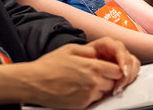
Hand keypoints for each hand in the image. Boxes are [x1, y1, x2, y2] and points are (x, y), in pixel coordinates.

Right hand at [0, 42, 126, 108]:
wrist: (34, 82)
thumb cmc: (49, 65)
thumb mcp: (70, 49)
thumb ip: (88, 51)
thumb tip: (97, 54)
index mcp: (92, 66)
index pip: (117, 70)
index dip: (113, 69)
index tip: (107, 68)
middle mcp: (93, 82)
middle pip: (113, 83)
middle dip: (107, 79)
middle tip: (95, 74)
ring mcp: (87, 96)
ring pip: (104, 93)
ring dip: (99, 88)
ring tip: (84, 82)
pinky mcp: (81, 106)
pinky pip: (93, 101)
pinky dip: (90, 96)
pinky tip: (78, 89)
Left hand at [81, 37, 139, 94]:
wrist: (76, 71)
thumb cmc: (76, 62)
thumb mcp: (78, 54)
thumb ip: (86, 54)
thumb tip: (93, 57)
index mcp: (105, 44)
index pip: (118, 47)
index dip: (122, 58)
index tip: (122, 71)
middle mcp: (115, 50)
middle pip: (128, 57)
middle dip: (127, 71)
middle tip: (120, 84)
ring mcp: (120, 60)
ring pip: (133, 64)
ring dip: (130, 76)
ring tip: (119, 87)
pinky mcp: (123, 69)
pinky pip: (133, 71)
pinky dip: (130, 79)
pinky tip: (121, 87)